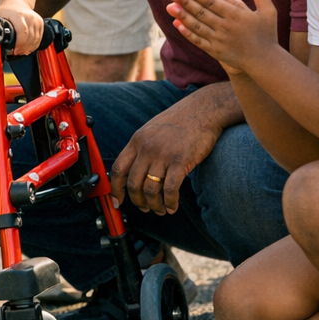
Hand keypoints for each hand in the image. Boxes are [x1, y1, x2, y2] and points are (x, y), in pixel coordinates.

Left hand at [0, 0, 43, 55]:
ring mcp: (36, 19)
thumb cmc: (5, 11)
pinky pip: (39, 38)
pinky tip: (27, 48)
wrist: (16, 2)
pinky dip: (34, 45)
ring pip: (36, 39)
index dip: (19, 44)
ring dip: (28, 48)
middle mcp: (29, 16)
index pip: (23, 32)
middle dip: (23, 48)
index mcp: (18, 15)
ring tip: (20, 51)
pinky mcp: (41, 23)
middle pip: (30, 37)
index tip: (14, 51)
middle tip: (16, 53)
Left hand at [109, 96, 224, 214]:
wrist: (202, 110)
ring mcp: (163, 155)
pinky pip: (170, 189)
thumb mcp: (151, 130)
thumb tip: (133, 170)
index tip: (118, 200)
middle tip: (145, 208)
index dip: (116, 189)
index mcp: (136, 140)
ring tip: (161, 210)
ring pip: (150, 190)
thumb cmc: (179, 121)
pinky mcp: (180, 161)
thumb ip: (141, 148)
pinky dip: (170, 202)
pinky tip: (173, 206)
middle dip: (138, 201)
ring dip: (155, 205)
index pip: (118, 169)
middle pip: (133, 183)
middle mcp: (146, 148)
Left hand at [166, 0, 279, 75]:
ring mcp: (220, 40)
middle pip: (202, 13)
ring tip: (170, 7)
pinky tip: (177, 25)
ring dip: (183, 16)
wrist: (265, 61)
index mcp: (237, 15)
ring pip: (198, 26)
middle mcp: (226, 27)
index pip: (213, 3)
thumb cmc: (267, 34)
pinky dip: (187, 33)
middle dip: (186, 3)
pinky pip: (199, 41)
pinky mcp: (216, 51)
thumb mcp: (268, 12)